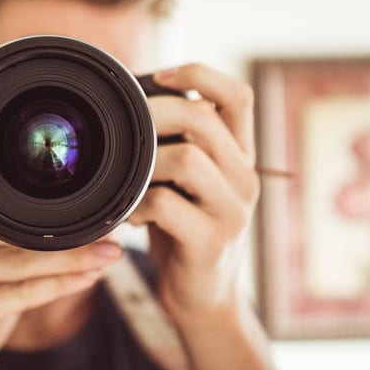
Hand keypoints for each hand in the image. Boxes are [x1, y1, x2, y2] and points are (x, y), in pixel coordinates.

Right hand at [0, 141, 123, 369]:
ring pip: (20, 259)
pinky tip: (89, 278)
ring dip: (74, 257)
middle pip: (6, 226)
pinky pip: (20, 294)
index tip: (37, 144)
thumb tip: (64, 216)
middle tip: (110, 223)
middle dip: (64, 228)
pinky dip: (61, 286)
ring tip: (111, 251)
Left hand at [128, 63, 259, 321]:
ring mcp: (232, 210)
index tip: (161, 73)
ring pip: (188, 158)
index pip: (238, 96)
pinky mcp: (211, 241)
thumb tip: (131, 99)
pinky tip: (127, 214)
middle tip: (125, 127)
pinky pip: (167, 206)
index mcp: (240, 154)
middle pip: (205, 118)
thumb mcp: (187, 181)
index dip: (201, 74)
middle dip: (156, 112)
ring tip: (128, 177)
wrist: (203, 295)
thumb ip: (176, 144)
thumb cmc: (185, 228)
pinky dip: (137, 204)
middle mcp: (245, 177)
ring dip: (145, 161)